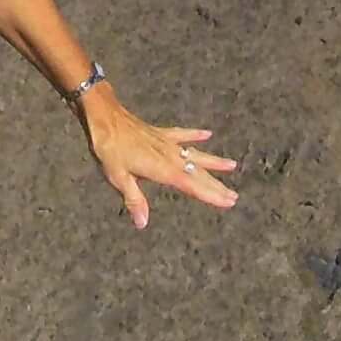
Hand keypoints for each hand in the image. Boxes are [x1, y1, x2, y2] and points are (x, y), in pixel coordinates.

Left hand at [79, 85, 239, 231]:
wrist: (105, 116)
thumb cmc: (110, 148)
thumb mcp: (118, 177)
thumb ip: (134, 199)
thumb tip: (143, 223)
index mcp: (163, 169)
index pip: (192, 185)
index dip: (211, 195)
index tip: (229, 202)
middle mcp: (170, 155)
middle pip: (198, 173)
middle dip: (216, 185)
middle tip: (234, 195)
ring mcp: (167, 142)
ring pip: (195, 154)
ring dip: (213, 162)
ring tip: (232, 165)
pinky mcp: (160, 132)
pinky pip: (182, 134)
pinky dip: (195, 134)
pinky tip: (207, 134)